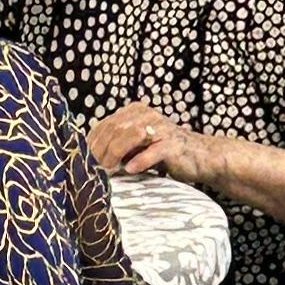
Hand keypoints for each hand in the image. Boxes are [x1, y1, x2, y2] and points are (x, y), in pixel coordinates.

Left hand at [86, 102, 204, 188]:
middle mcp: (146, 115)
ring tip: (107, 172)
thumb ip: (118, 145)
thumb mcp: (137, 145)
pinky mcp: (171, 143)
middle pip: (115, 130)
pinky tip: (130, 170)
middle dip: (102, 151)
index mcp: (135, 112)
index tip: (85, 161)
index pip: (106, 124)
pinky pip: (152, 151)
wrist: (199, 156)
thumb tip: (91, 157)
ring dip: (116, 156)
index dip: (93, 143)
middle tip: (93, 170)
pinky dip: (140, 161)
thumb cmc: (164, 153)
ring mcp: (160, 128)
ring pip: (130, 138)